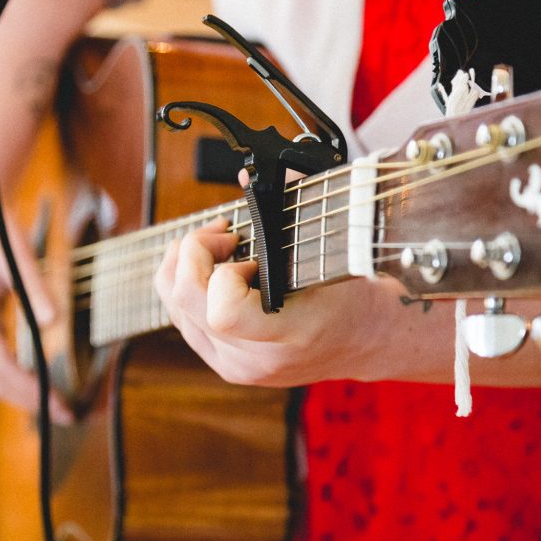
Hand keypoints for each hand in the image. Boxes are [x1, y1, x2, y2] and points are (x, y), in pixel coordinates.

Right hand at [0, 188, 73, 422]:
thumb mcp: (13, 253)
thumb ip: (33, 286)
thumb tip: (54, 321)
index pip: (0, 368)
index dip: (30, 390)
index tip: (57, 406)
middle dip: (29, 401)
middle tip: (67, 416)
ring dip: (22, 393)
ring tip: (56, 407)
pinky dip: (17, 376)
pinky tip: (40, 382)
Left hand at [153, 218, 408, 386]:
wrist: (365, 343)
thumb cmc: (353, 294)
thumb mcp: (337, 250)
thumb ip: (293, 206)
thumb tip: (248, 174)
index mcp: (289, 336)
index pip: (223, 312)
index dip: (224, 273)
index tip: (251, 256)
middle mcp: (256, 358)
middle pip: (187, 300)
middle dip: (196, 252)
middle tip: (225, 234)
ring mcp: (236, 366)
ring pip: (175, 308)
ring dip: (185, 264)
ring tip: (216, 245)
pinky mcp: (224, 364)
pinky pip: (182, 319)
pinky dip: (187, 283)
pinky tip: (210, 267)